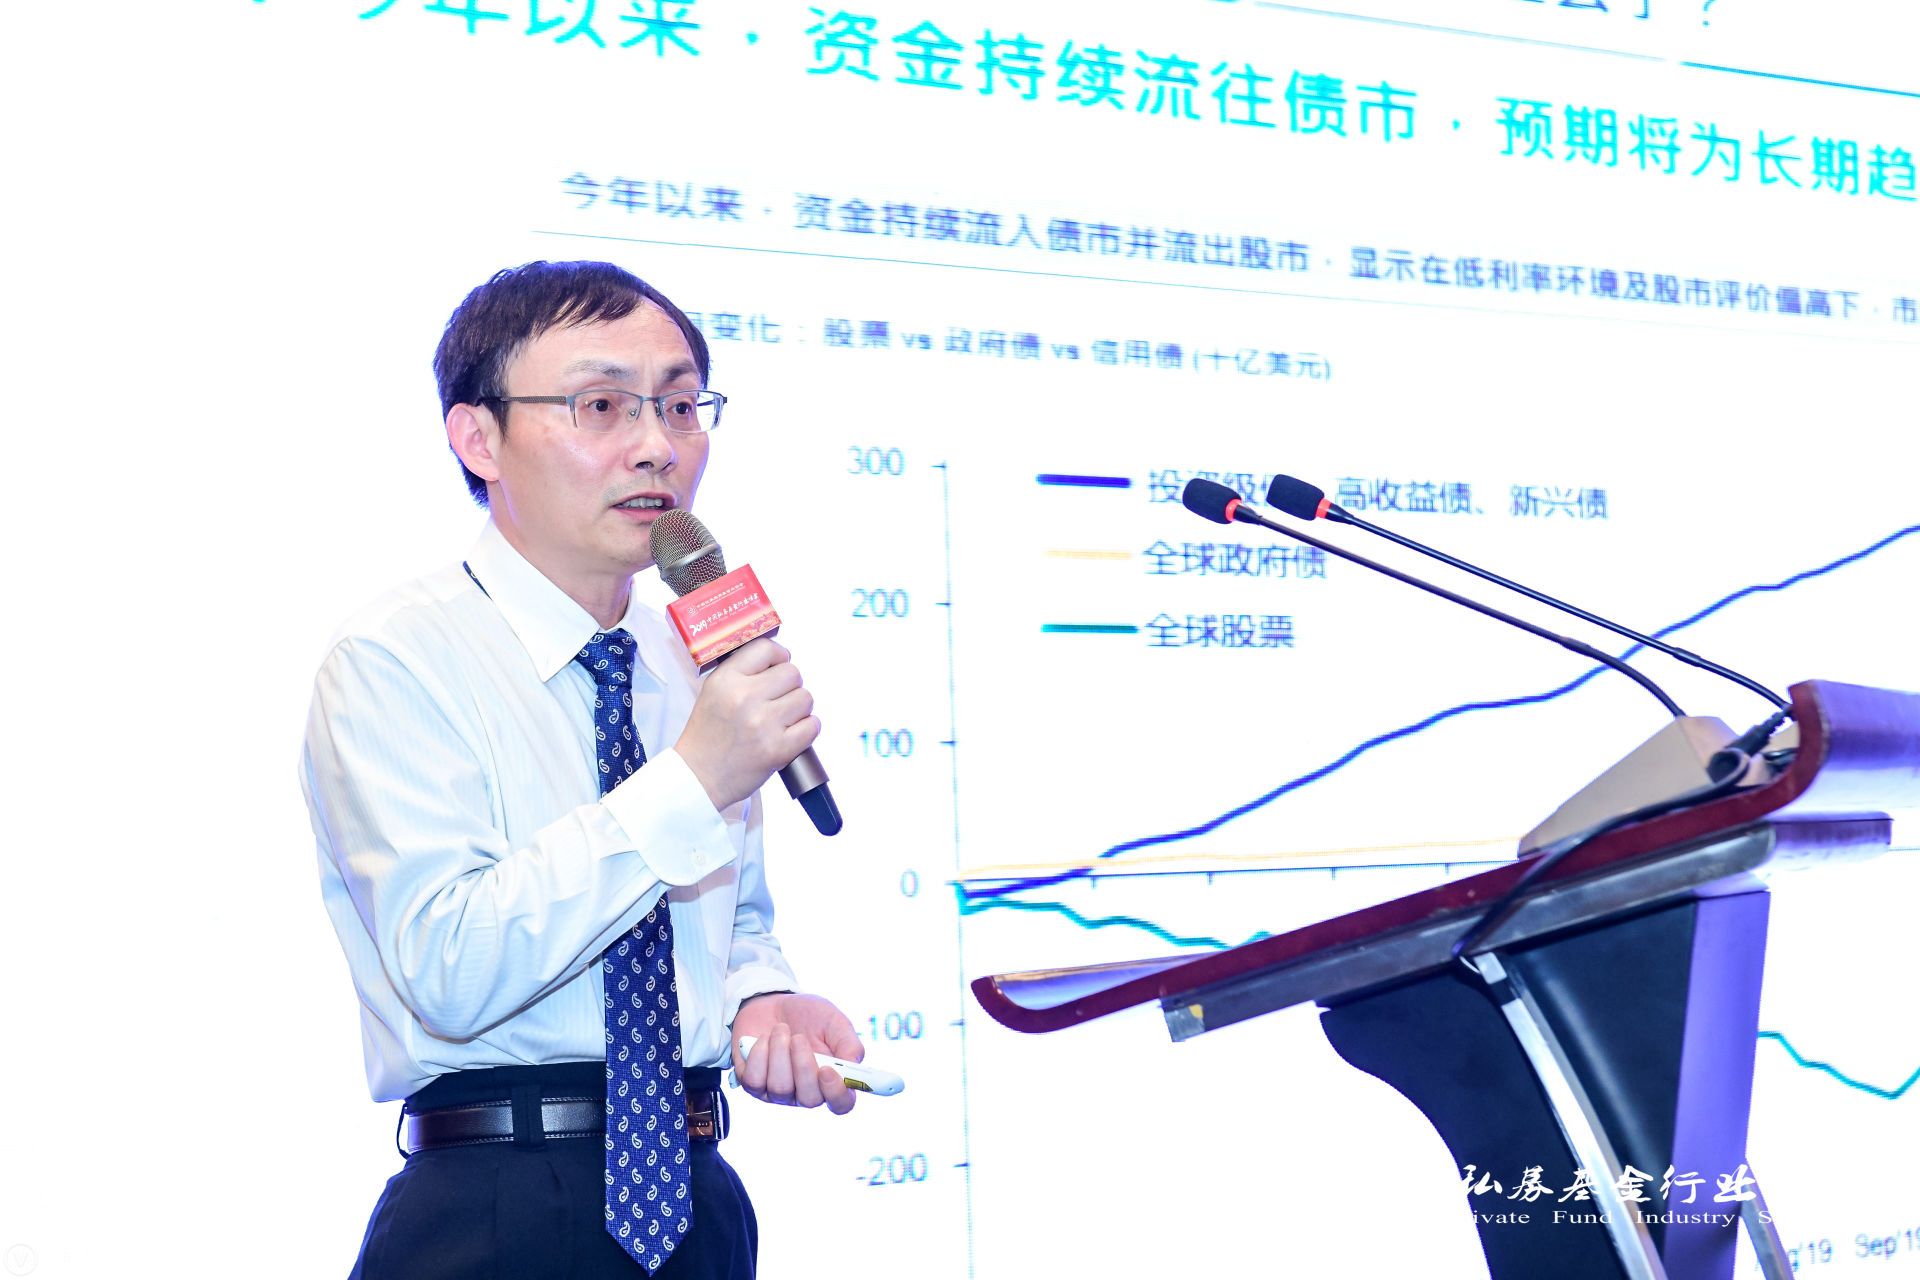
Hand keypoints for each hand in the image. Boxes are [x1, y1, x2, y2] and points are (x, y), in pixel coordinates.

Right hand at [674, 638, 820, 811]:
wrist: (699, 777)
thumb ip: (742, 672)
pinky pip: (812, 726)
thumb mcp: (713, 692)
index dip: (778, 657)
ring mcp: (763, 724)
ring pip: (805, 698)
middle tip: (777, 701)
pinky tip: (790, 734)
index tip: (777, 668)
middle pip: (793, 673)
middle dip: (789, 686)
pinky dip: (806, 730)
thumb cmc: (708, 736)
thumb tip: (780, 660)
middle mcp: (744, 697)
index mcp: (726, 680)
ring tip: (782, 720)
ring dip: (798, 709)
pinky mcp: (778, 749)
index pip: (766, 649)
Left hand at [731, 992, 861, 1115]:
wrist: (772, 1003)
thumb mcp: (833, 1021)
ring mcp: (779, 1092)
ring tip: (781, 1030)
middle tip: (798, 1038)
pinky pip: (754, 1080)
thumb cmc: (808, 1015)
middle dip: (803, 1066)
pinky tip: (763, 1039)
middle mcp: (806, 1091)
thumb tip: (853, 1064)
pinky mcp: (754, 1085)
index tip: (827, 1070)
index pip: (841, 1104)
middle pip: (809, 1100)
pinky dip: (759, 1054)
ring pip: (780, 1088)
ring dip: (779, 1052)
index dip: (836, 1093)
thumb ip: (848, 1042)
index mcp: (832, 1079)